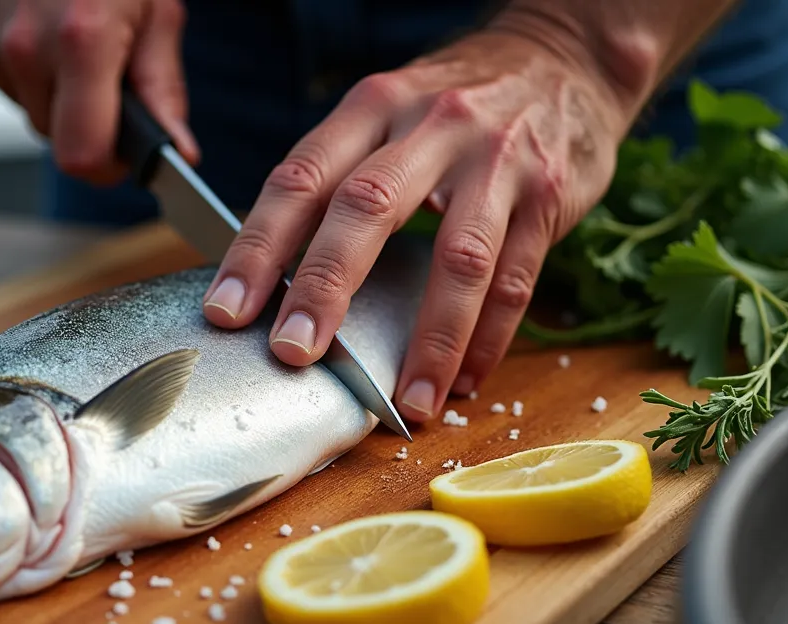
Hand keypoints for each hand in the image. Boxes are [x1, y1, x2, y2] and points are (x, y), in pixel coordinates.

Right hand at [0, 0, 199, 183]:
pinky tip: (46, 34)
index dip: (110, 166)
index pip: (82, 157)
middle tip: (112, 79)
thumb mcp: (157, 12)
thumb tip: (177, 152)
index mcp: (80, 43)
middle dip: (89, 125)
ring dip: (59, 98)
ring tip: (78, 45)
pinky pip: (6, 86)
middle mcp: (24, 47)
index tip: (128, 154)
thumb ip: (163, 89)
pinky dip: (31, 74)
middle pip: (56, 141)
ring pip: (31, 114)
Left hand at [200, 26, 630, 421]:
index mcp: (373, 107)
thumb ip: (339, 178)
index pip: (301, 178)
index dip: (257, 248)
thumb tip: (273, 276)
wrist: (561, 57)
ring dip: (428, 340)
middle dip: (324, 288)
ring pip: (458, 260)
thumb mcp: (388, 113)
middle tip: (293, 353)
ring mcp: (497, 160)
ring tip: (407, 403)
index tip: (226, 310)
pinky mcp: (550, 195)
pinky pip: (515, 280)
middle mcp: (431, 126)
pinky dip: (486, 339)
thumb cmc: (453, 105)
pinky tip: (460, 380)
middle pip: (366, 209)